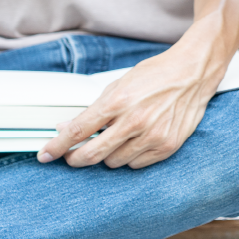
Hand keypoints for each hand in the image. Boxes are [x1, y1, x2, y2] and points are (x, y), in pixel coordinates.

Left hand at [37, 46, 223, 168]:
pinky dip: (129, 157)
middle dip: (75, 158)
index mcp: (118, 102)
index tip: (45, 154)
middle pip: (92, 154)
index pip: (77, 131)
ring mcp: (152, 136)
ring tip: (114, 140)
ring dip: (107, 155)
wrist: (193, 73)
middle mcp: (134, 121)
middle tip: (70, 156)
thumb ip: (95, 110)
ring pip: (113, 162)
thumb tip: (67, 128)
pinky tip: (134, 142)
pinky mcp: (167, 146)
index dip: (57, 146)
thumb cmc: (156, 75)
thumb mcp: (119, 84)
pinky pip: (136, 164)